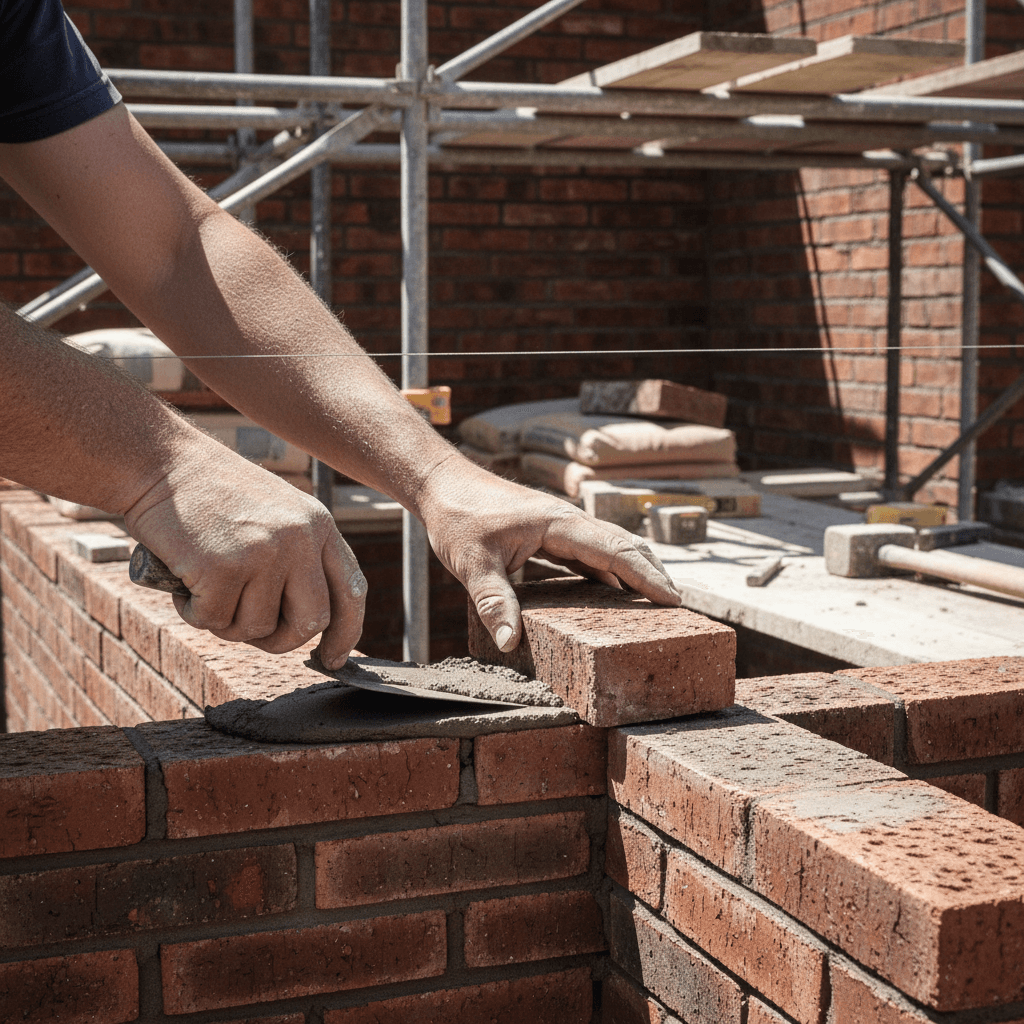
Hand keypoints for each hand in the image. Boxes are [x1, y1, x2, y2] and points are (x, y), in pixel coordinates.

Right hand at [123, 439, 363, 667]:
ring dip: (226, 621)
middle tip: (249, 633)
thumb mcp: (275, 513)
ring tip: (206, 586)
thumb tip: (310, 624)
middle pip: (311, 621)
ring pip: (258, 627)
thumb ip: (299, 556)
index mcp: (319, 525)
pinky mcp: (225, 568)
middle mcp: (301, 539)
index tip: (333, 659)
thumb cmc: (211, 494)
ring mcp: (265, 553)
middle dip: (281, 641)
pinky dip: (194, 612)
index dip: (345, 632)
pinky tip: (184, 580)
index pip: (351, 590)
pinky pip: (214, 620)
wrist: (161, 462)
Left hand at [417, 455, 681, 652]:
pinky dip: (608, 573)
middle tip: (679, 609)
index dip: (646, 576)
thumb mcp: (471, 563)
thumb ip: (493, 600)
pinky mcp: (549, 535)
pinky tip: (614, 594)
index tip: (674, 599)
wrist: (441, 484)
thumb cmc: (457, 517)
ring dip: (633, 573)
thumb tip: (509, 642)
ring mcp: (560, 527)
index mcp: (558, 523)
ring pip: (608, 549)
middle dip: (652, 574)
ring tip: (657, 605)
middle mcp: (567, 522)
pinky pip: (588, 555)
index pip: (614, 550)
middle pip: (622, 546)